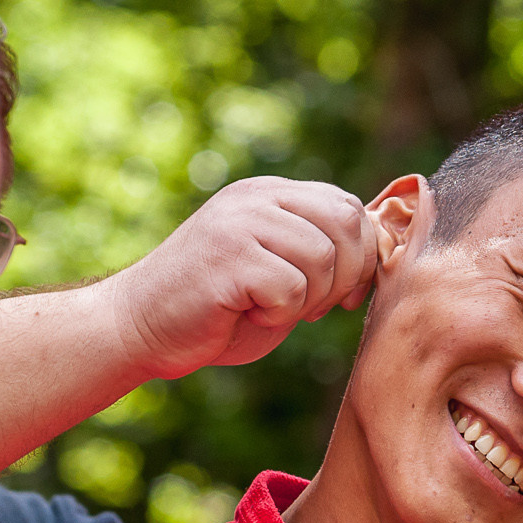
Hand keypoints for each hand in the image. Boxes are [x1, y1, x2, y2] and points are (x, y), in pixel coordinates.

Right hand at [104, 176, 377, 378]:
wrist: (140, 328)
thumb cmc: (215, 311)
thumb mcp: (276, 270)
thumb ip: (318, 253)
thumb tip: (382, 252)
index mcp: (270, 194)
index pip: (347, 205)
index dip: (362, 254)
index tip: (343, 294)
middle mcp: (256, 198)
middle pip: (345, 224)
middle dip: (344, 278)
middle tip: (311, 308)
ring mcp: (240, 222)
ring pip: (322, 258)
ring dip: (308, 300)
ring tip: (271, 310)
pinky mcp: (228, 255)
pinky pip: (290, 288)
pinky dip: (278, 315)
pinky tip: (247, 314)